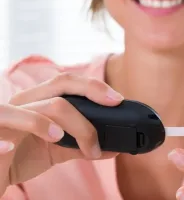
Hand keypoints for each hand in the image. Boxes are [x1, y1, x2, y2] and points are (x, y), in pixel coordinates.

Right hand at [0, 73, 122, 196]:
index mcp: (40, 100)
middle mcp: (27, 100)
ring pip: (50, 106)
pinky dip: (32, 127)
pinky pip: (9, 119)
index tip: (117, 99)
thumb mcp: (56, 149)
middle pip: (63, 83)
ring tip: (86, 146)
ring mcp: (10, 112)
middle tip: (113, 103)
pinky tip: (49, 138)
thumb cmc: (22, 155)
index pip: (69, 82)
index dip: (95, 86)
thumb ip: (82, 146)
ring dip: (75, 124)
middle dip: (93, 90)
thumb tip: (113, 148)